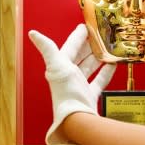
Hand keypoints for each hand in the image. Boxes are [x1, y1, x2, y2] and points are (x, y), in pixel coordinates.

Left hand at [28, 23, 116, 144]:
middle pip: (80, 56)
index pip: (69, 47)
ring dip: (98, 57)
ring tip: (107, 48)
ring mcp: (79, 86)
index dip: (77, 36)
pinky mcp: (89, 95)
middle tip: (100, 35)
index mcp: (61, 67)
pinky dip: (105, 72)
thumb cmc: (66, 92)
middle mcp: (69, 76)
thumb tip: (32, 33)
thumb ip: (47, 49)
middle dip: (89, 45)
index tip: (86, 26)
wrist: (77, 118)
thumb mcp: (57, 66)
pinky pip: (99, 81)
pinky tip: (112, 65)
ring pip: (89, 67)